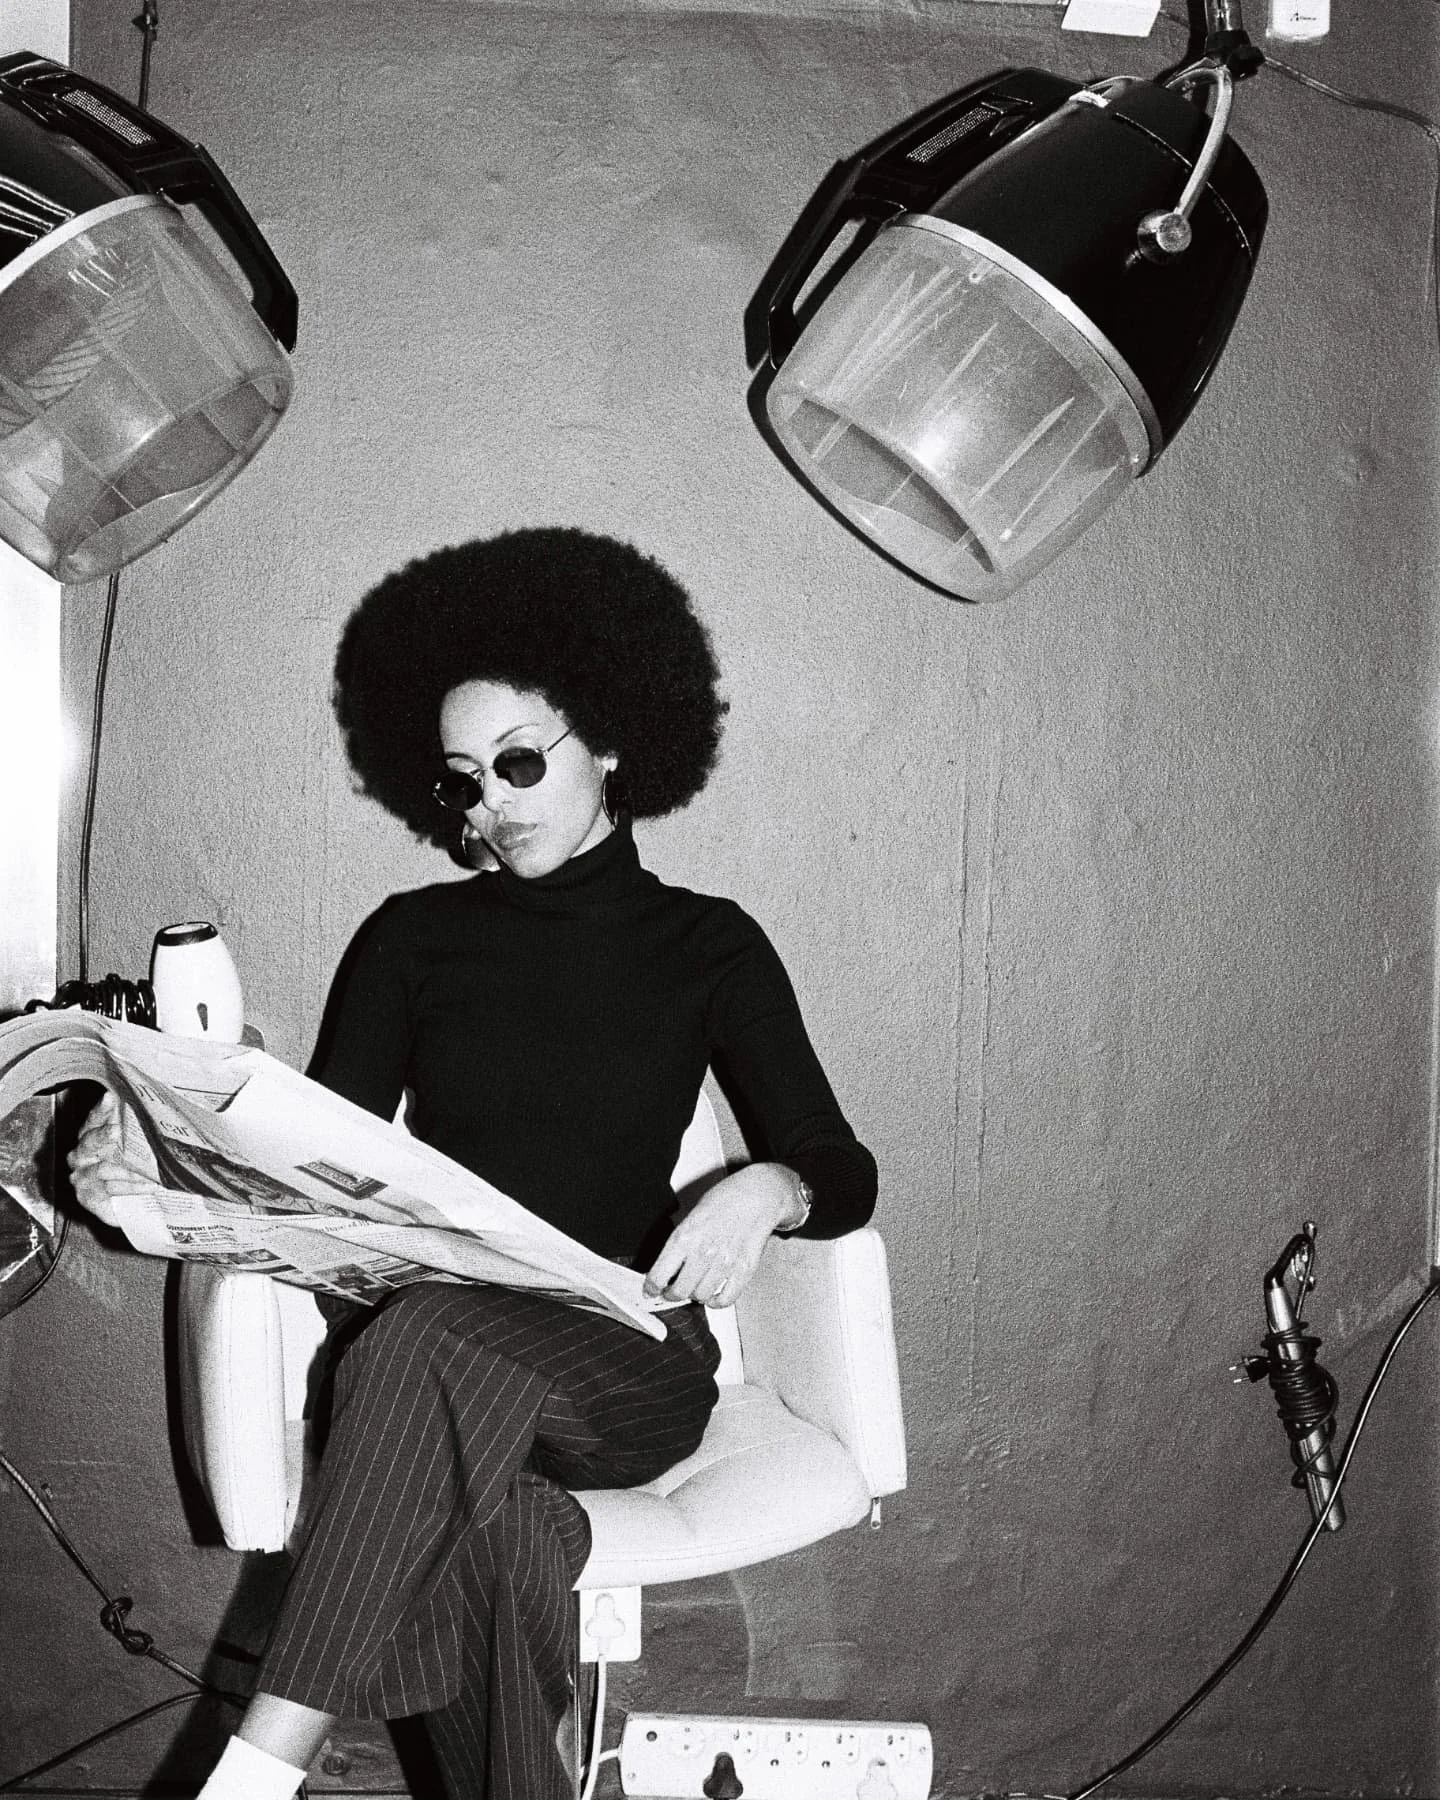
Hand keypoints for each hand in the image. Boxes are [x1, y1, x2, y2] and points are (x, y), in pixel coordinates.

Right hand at [65, 1091, 160, 1226]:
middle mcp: (81, 1155)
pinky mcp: (88, 1197)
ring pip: (103, 1168)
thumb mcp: (137, 1148)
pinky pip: (109, 1189)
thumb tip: (146, 1107)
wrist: (136, 1207)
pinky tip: (149, 1186)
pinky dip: (131, 1187)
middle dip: (104, 1135)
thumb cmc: (134, 1172)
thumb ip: (136, 1130)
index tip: (110, 1098)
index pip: (94, 1120)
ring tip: (153, 1171)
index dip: (101, 1110)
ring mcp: (81, 1177)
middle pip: (89, 1141)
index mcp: (90, 1138)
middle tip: (116, 1130)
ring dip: (131, 1169)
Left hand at [643, 1163, 804, 1307]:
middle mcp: (703, 1252)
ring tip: (696, 1287)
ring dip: (695, 1295)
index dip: (651, 1287)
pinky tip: (714, 1294)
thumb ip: (680, 1242)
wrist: (758, 1194)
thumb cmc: (725, 1200)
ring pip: (700, 1296)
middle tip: (672, 1292)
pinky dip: (717, 1301)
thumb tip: (667, 1266)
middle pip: (679, 1291)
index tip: (651, 1290)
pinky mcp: (744, 1270)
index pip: (659, 1275)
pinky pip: (726, 1298)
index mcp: (685, 1236)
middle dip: (672, 1294)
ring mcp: (725, 1263)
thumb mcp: (692, 1215)